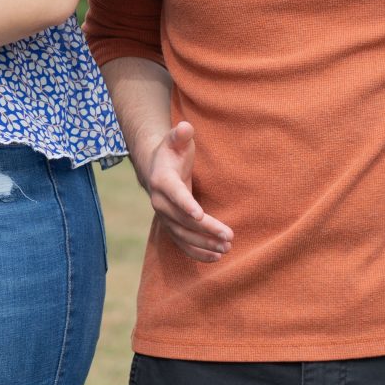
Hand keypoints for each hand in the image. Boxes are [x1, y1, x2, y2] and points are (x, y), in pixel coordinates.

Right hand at [140, 120, 231, 261]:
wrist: (155, 168)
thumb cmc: (172, 151)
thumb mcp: (175, 140)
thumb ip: (181, 134)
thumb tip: (185, 127)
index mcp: (162, 180)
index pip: (174, 194)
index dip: (186, 204)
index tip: (200, 215)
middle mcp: (159, 202)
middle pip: (183, 220)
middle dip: (206, 229)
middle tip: (229, 236)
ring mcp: (164, 217)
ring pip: (183, 235)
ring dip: (204, 244)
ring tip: (227, 248)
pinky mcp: (170, 227)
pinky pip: (182, 243)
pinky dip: (198, 252)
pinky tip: (216, 257)